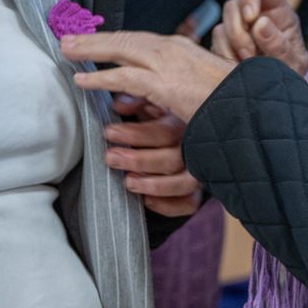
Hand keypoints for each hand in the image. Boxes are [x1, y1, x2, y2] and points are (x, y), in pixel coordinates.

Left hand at [62, 31, 235, 124]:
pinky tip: (83, 79)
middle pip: (126, 39)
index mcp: (181, 47)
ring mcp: (169, 63)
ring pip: (121, 50)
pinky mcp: (166, 83)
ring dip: (90, 49)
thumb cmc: (231, 100)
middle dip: (94, 38)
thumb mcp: (200, 85)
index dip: (114, 40)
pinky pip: (125, 78)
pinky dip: (101, 77)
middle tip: (68, 38)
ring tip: (66, 50)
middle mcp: (173, 48)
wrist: (254, 107)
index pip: (140, 40)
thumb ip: (175, 85)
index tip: (94, 40)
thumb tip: (152, 95)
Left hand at [107, 94, 199, 216]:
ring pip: (183, 182)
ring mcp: (198, 171)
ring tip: (128, 182)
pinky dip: (168, 205)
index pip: (164, 131)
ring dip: (154, 184)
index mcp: (183, 123)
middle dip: (139, 160)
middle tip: (111, 158)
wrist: (181, 140)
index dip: (135, 134)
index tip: (108, 133)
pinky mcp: (196, 191)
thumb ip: (135, 102)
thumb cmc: (159, 120)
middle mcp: (194, 148)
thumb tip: (119, 105)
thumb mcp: (149, 105)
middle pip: (173, 158)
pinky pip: (189, 203)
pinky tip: (146, 201)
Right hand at [210, 0, 307, 75]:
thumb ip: (279, 45)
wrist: (279, 100)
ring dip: (231, 47)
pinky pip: (213, 43)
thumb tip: (260, 24)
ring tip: (245, 65)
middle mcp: (256, 16)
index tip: (250, 17)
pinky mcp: (225, 46)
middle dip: (238, 31)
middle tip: (249, 54)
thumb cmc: (291, 76)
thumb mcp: (292, 63)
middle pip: (234, 5)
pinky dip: (223, 57)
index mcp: (278, 12)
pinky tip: (235, 68)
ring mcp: (238, 30)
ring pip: (221, 25)